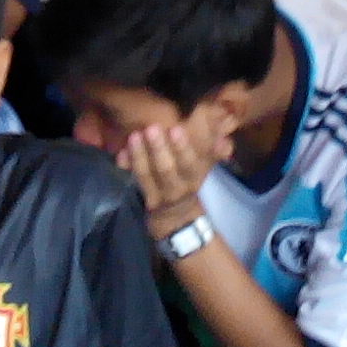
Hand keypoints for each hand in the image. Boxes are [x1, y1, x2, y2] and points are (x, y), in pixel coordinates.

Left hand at [120, 105, 230, 229]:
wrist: (179, 217)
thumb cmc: (190, 180)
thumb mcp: (205, 167)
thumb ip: (214, 152)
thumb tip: (224, 141)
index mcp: (196, 176)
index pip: (190, 163)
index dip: (182, 147)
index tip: (175, 129)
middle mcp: (179, 186)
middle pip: (167, 169)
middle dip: (159, 149)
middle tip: (151, 128)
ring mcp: (161, 193)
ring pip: (148, 175)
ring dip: (140, 155)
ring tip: (134, 136)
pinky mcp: (147, 197)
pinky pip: (137, 180)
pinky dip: (130, 165)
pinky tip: (122, 152)